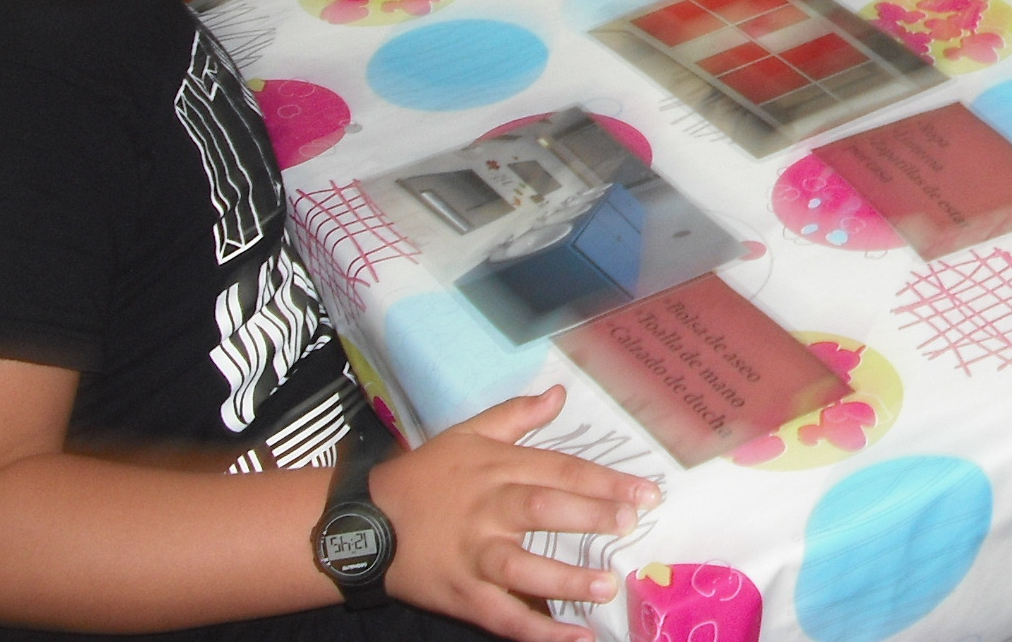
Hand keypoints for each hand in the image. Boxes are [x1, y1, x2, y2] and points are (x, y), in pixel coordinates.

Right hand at [373, 385, 659, 641]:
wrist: (364, 522)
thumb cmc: (423, 476)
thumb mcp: (467, 434)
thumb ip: (516, 415)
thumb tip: (561, 394)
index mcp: (498, 469)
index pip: (561, 470)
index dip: (606, 481)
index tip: (647, 492)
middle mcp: (490, 510)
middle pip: (546, 509)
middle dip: (592, 516)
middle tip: (632, 523)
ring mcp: (474, 555)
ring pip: (523, 568)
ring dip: (567, 579)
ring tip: (607, 586)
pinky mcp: (461, 595)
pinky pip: (503, 617)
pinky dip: (538, 632)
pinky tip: (576, 638)